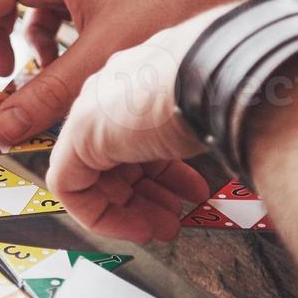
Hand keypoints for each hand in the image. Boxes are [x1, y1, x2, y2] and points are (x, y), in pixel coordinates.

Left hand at [47, 12, 230, 243]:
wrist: (218, 70)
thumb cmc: (225, 82)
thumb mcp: (212, 109)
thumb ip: (201, 130)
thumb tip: (226, 146)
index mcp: (143, 78)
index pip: (141, 134)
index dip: (164, 172)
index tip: (185, 193)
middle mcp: (113, 92)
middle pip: (119, 158)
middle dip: (149, 197)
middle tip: (173, 219)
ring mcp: (93, 111)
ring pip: (97, 176)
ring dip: (132, 210)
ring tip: (164, 227)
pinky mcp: (79, 137)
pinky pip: (72, 188)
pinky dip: (103, 216)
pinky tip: (137, 226)